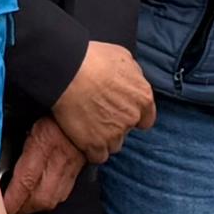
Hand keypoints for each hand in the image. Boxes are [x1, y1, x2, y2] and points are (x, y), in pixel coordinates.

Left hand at [4, 116, 84, 213]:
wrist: (88, 112)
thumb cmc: (54, 115)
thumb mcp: (31, 123)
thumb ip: (18, 143)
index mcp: (43, 146)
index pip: (25, 181)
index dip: (12, 200)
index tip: (0, 207)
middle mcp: (58, 161)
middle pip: (40, 199)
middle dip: (22, 210)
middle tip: (8, 210)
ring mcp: (70, 169)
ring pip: (52, 200)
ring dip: (35, 207)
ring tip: (21, 207)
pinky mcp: (77, 173)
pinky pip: (62, 194)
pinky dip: (49, 200)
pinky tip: (40, 198)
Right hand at [49, 39, 155, 158]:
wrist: (68, 72)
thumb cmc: (92, 59)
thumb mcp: (122, 57)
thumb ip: (132, 74)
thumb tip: (132, 80)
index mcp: (143, 97)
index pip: (146, 118)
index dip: (132, 116)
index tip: (121, 113)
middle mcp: (132, 117)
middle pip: (127, 130)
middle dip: (115, 125)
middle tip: (97, 113)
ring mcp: (114, 133)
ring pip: (113, 145)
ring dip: (103, 139)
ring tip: (87, 125)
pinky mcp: (95, 145)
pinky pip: (98, 156)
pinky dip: (90, 151)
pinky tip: (82, 139)